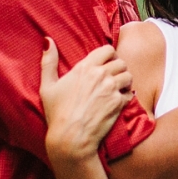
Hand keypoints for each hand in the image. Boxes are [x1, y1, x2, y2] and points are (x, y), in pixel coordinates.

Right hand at [40, 39, 132, 162]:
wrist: (71, 137)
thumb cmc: (57, 113)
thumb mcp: (47, 86)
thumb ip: (48, 62)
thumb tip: (48, 41)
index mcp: (85, 67)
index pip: (108, 50)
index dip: (109, 55)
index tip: (106, 63)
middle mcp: (101, 75)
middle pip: (121, 62)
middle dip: (118, 68)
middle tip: (113, 77)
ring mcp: (111, 89)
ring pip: (128, 76)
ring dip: (125, 81)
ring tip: (118, 88)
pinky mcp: (119, 103)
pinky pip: (130, 93)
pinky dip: (126, 96)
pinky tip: (118, 101)